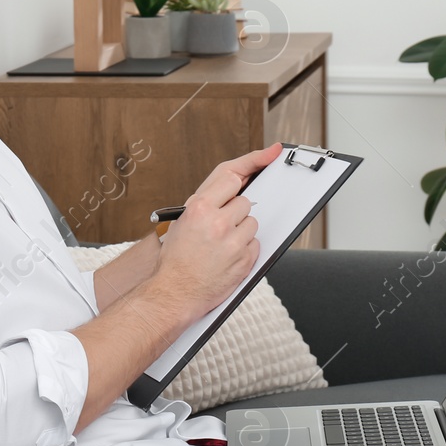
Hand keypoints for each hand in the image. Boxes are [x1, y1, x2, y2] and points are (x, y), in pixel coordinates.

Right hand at [152, 143, 281, 319]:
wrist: (175, 292)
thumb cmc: (176, 259)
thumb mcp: (181, 222)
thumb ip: (205, 203)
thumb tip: (232, 185)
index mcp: (199, 208)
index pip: (232, 177)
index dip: (251, 165)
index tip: (270, 154)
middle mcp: (217, 222)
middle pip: (244, 202)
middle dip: (236, 212)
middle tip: (220, 226)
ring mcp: (233, 241)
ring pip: (252, 223)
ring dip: (242, 231)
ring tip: (221, 245)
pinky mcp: (244, 259)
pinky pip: (255, 243)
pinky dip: (245, 249)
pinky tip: (227, 257)